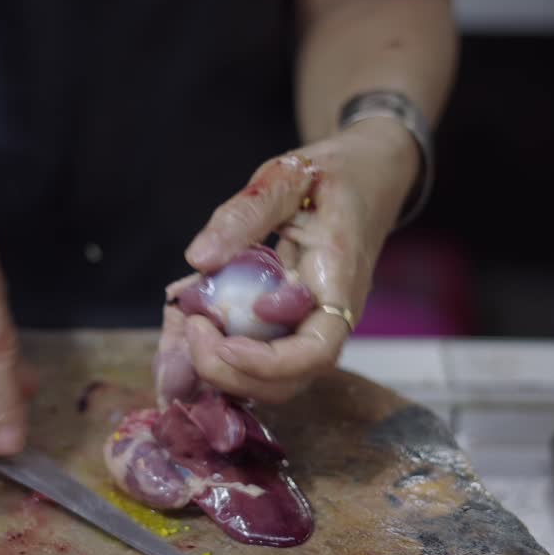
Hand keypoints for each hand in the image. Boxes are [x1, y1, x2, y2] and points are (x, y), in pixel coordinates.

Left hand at [178, 118, 418, 402]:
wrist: (368, 177)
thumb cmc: (333, 174)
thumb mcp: (288, 175)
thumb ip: (246, 212)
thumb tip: (199, 258)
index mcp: (338, 282)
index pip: (315, 351)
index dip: (266, 363)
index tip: (220, 340)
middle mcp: (329, 316)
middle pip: (289, 380)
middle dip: (231, 373)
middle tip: (189, 330)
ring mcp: (310, 325)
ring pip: (271, 379)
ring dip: (221, 370)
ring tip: (184, 329)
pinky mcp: (291, 325)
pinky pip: (259, 356)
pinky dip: (220, 354)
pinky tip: (190, 326)